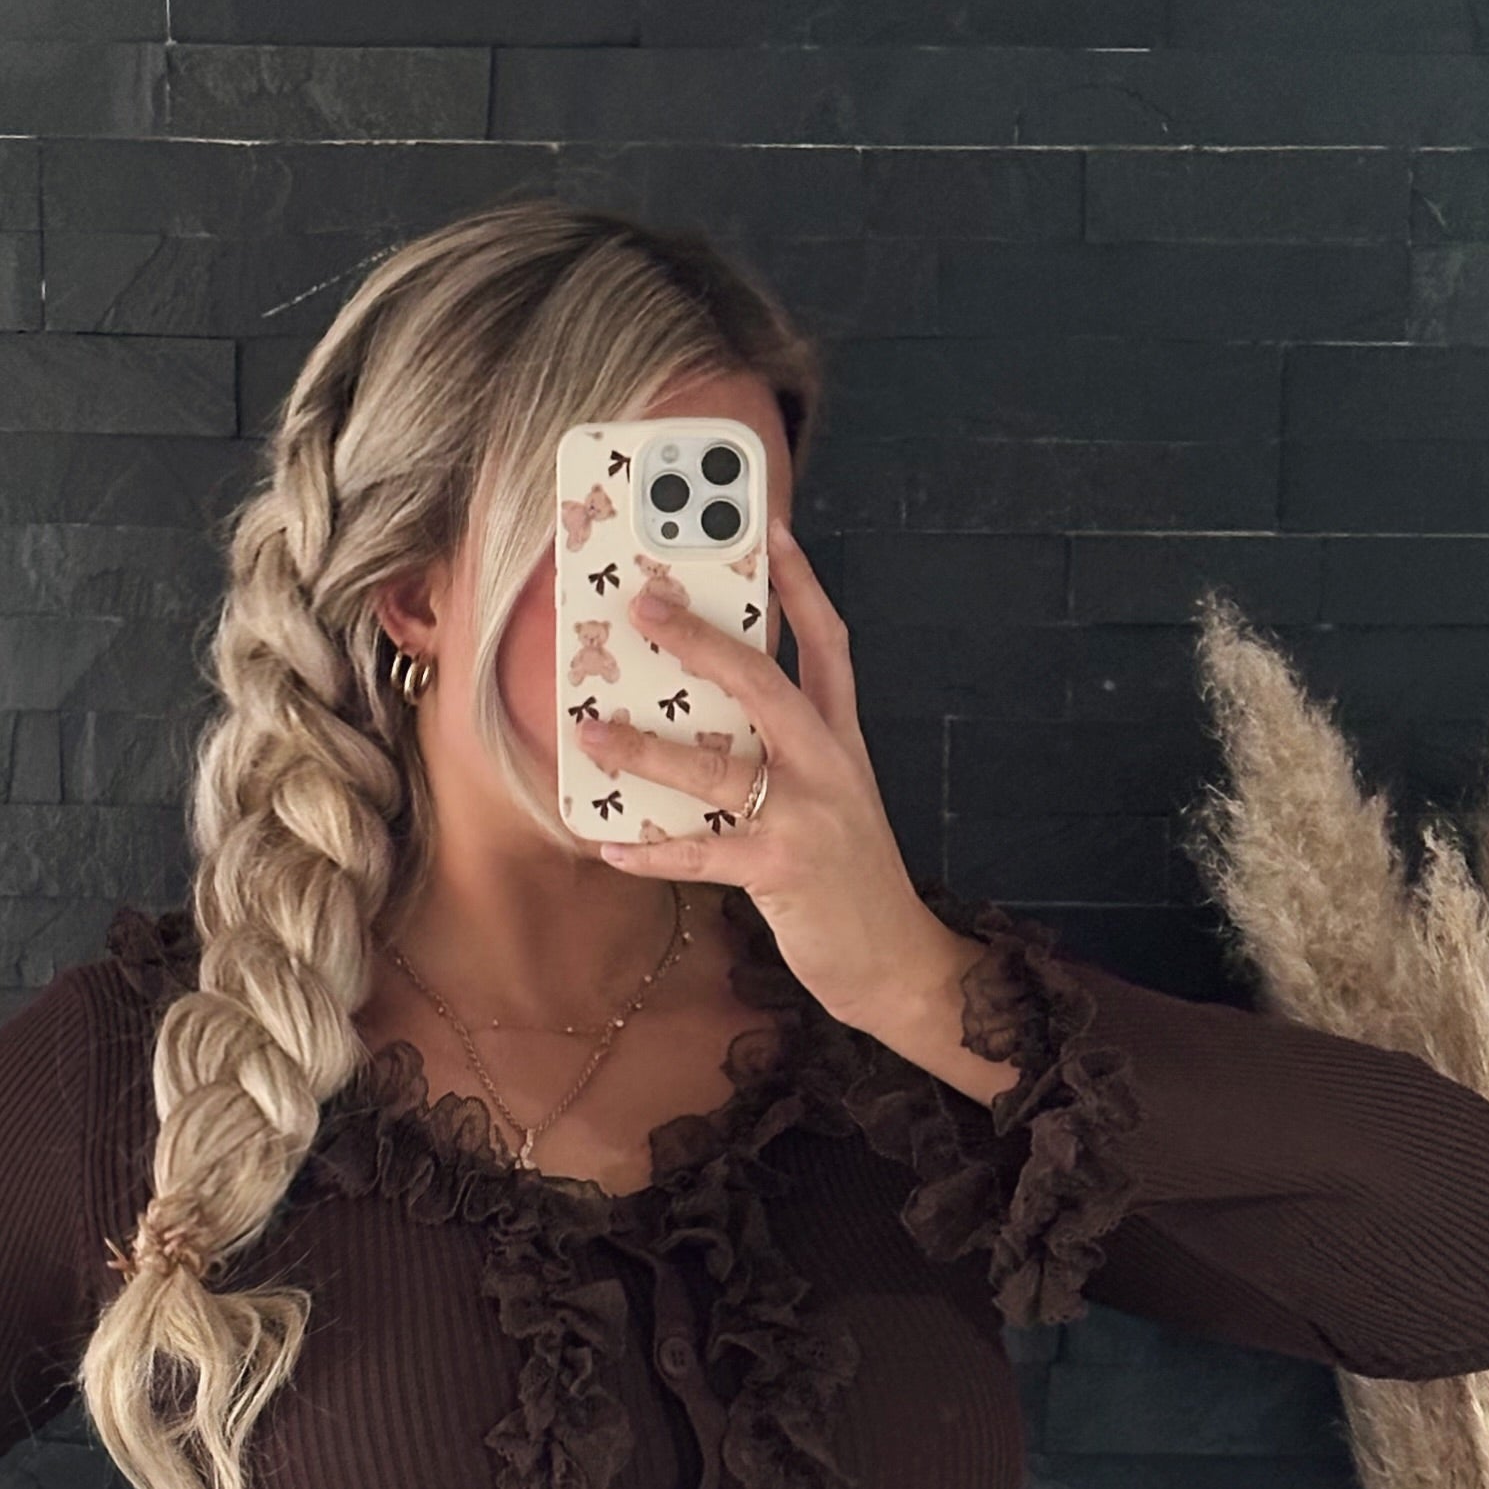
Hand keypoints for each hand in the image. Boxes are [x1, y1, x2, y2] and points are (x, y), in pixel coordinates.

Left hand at [577, 519, 986, 1043]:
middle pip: (764, 682)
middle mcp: (829, 765)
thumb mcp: (830, 800)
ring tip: (592, 734)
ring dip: (645, 751)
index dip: (801, 583)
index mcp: (842, 740)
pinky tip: (610, 846)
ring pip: (716, 769)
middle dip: (700, 640)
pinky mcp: (784, 869)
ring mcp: (808, 815)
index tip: (770, 528)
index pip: (828, 644)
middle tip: (643, 606)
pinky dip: (652, 852)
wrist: (896, 960)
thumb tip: (696, 721)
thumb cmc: (847, 877)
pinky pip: (703, 854)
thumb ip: (782, 756)